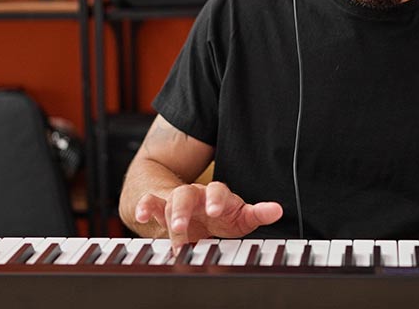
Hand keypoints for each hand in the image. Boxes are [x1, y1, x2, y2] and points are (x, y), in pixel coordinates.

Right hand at [134, 181, 282, 249]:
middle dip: (182, 210)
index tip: (215, 211)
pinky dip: (143, 207)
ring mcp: (175, 200)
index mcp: (215, 195)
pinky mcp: (159, 208)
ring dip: (163, 212)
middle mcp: (194, 195)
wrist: (192, 208)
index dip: (215, 200)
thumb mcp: (239, 217)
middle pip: (186, 194)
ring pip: (166, 200)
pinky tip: (140, 215)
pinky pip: (149, 203)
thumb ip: (256, 214)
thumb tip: (278, 210)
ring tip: (164, 228)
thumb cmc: (218, 215)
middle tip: (181, 226)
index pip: (217, 191)